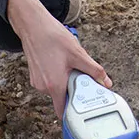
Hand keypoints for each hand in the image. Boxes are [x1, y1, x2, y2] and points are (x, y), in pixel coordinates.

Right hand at [6, 0, 110, 116]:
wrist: (33, 25)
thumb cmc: (52, 37)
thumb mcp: (78, 54)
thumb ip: (93, 70)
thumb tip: (106, 82)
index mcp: (54, 86)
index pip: (63, 112)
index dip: (74, 112)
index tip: (83, 109)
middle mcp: (43, 87)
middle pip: (61, 98)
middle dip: (72, 90)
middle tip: (78, 76)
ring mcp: (37, 82)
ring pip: (55, 89)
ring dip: (64, 81)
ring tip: (67, 64)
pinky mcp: (34, 76)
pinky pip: (48, 82)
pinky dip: (56, 76)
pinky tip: (58, 62)